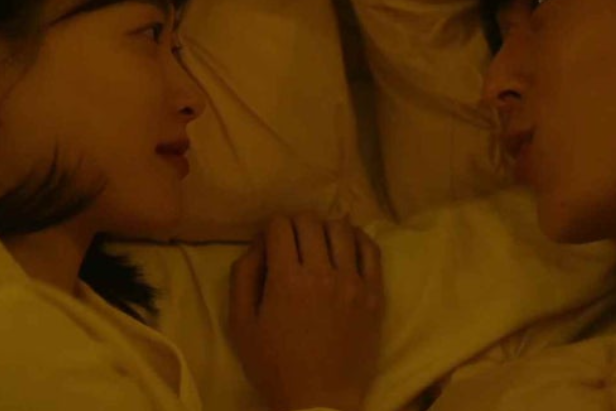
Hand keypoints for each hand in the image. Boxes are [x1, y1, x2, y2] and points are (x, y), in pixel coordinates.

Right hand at [229, 214, 383, 410]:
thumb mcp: (241, 325)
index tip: (271, 242)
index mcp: (286, 279)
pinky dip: (357, 239)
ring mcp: (353, 282)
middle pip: (310, 221)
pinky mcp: (375, 294)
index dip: (271, 228)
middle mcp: (322, 272)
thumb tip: (257, 244)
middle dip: (295, 224)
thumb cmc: (275, 366)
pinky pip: (371, 250)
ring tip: (319, 245)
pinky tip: (347, 247)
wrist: (320, 400)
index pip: (280, 225)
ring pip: (341, 229)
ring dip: (325, 229)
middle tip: (292, 242)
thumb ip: (243, 277)